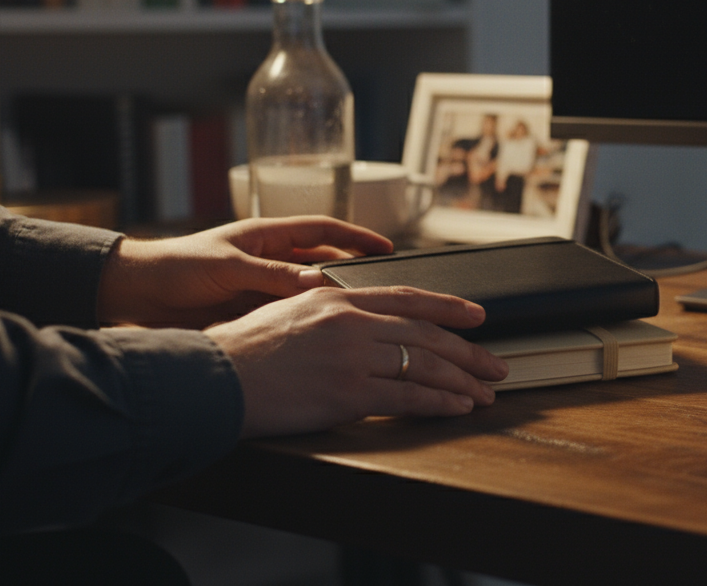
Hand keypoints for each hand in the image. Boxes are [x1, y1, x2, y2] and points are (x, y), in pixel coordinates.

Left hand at [97, 217, 393, 328]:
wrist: (130, 296)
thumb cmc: (173, 268)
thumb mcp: (228, 267)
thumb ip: (272, 275)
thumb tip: (319, 281)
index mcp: (266, 236)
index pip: (324, 230)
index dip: (357, 236)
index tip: (386, 248)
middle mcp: (268, 261)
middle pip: (323, 264)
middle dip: (353, 274)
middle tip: (382, 291)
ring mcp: (260, 289)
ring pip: (307, 295)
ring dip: (330, 305)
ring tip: (360, 319)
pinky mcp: (249, 315)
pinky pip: (287, 318)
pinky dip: (305, 326)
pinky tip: (322, 339)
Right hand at [205, 286, 507, 436]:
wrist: (212, 379)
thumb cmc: (241, 352)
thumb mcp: (288, 313)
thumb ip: (328, 315)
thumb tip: (358, 324)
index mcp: (337, 299)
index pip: (408, 298)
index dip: (448, 308)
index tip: (477, 316)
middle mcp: (351, 322)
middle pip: (427, 334)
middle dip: (468, 351)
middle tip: (494, 364)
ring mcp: (352, 356)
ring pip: (425, 364)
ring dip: (462, 380)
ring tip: (484, 392)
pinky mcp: (348, 392)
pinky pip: (408, 396)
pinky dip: (440, 402)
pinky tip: (458, 407)